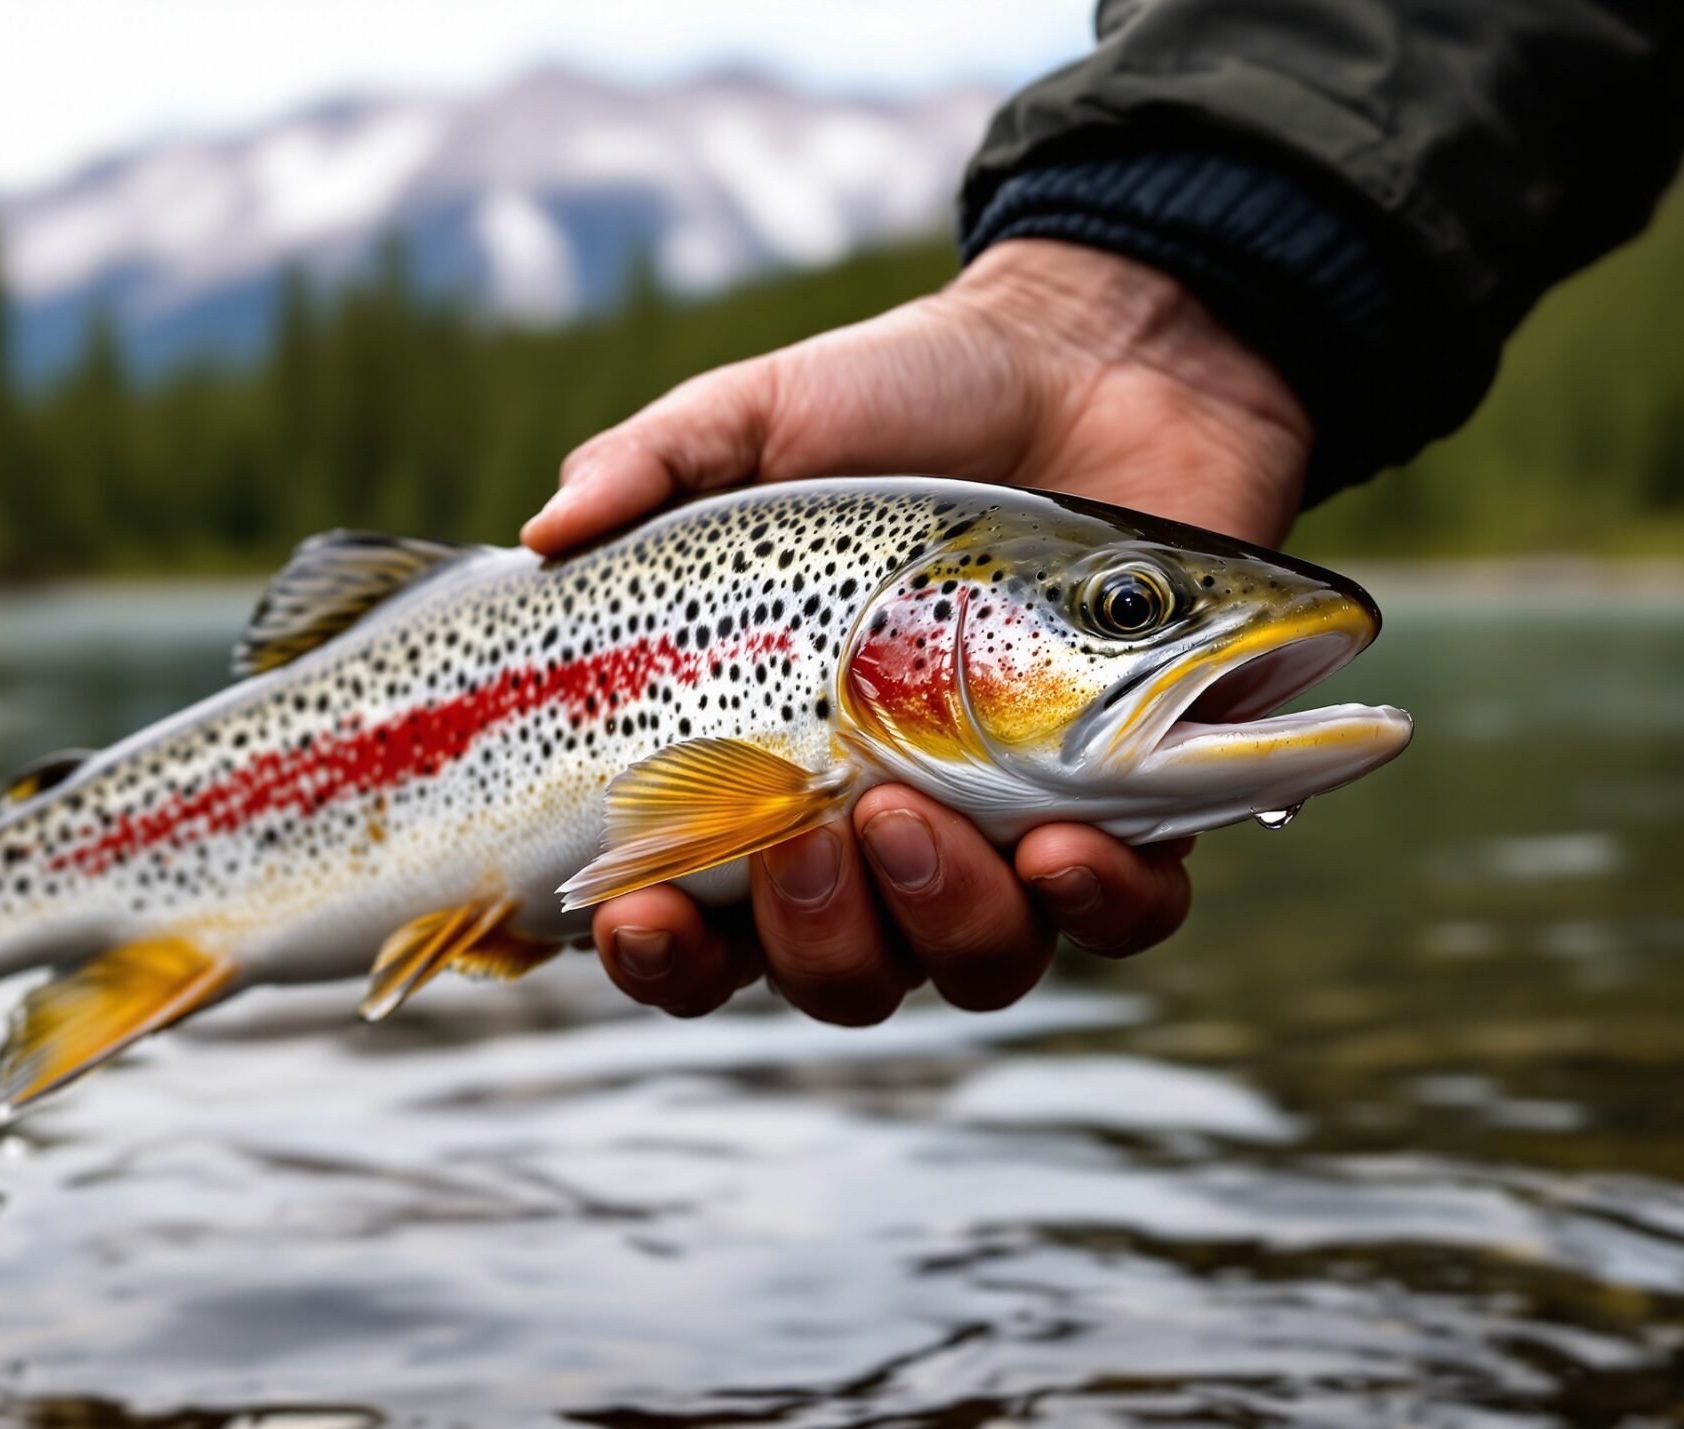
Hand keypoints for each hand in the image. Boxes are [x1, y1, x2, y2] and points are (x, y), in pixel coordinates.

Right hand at [523, 239, 1310, 1022]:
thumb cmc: (904, 398)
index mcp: (777, 770)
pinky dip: (1096, 905)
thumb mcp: (756, 420)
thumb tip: (546, 535)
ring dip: (939, 922)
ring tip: (916, 813)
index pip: (700, 920)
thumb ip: (649, 468)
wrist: (1085, 353)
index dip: (660, 953)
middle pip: (836, 972)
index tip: (632, 916)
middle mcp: (888, 832)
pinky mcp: (1136, 805)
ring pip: (972, 965)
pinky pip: (1126, 917)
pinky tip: (1064, 842)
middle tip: (808, 830)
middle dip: (813, 936)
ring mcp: (1012, 827)